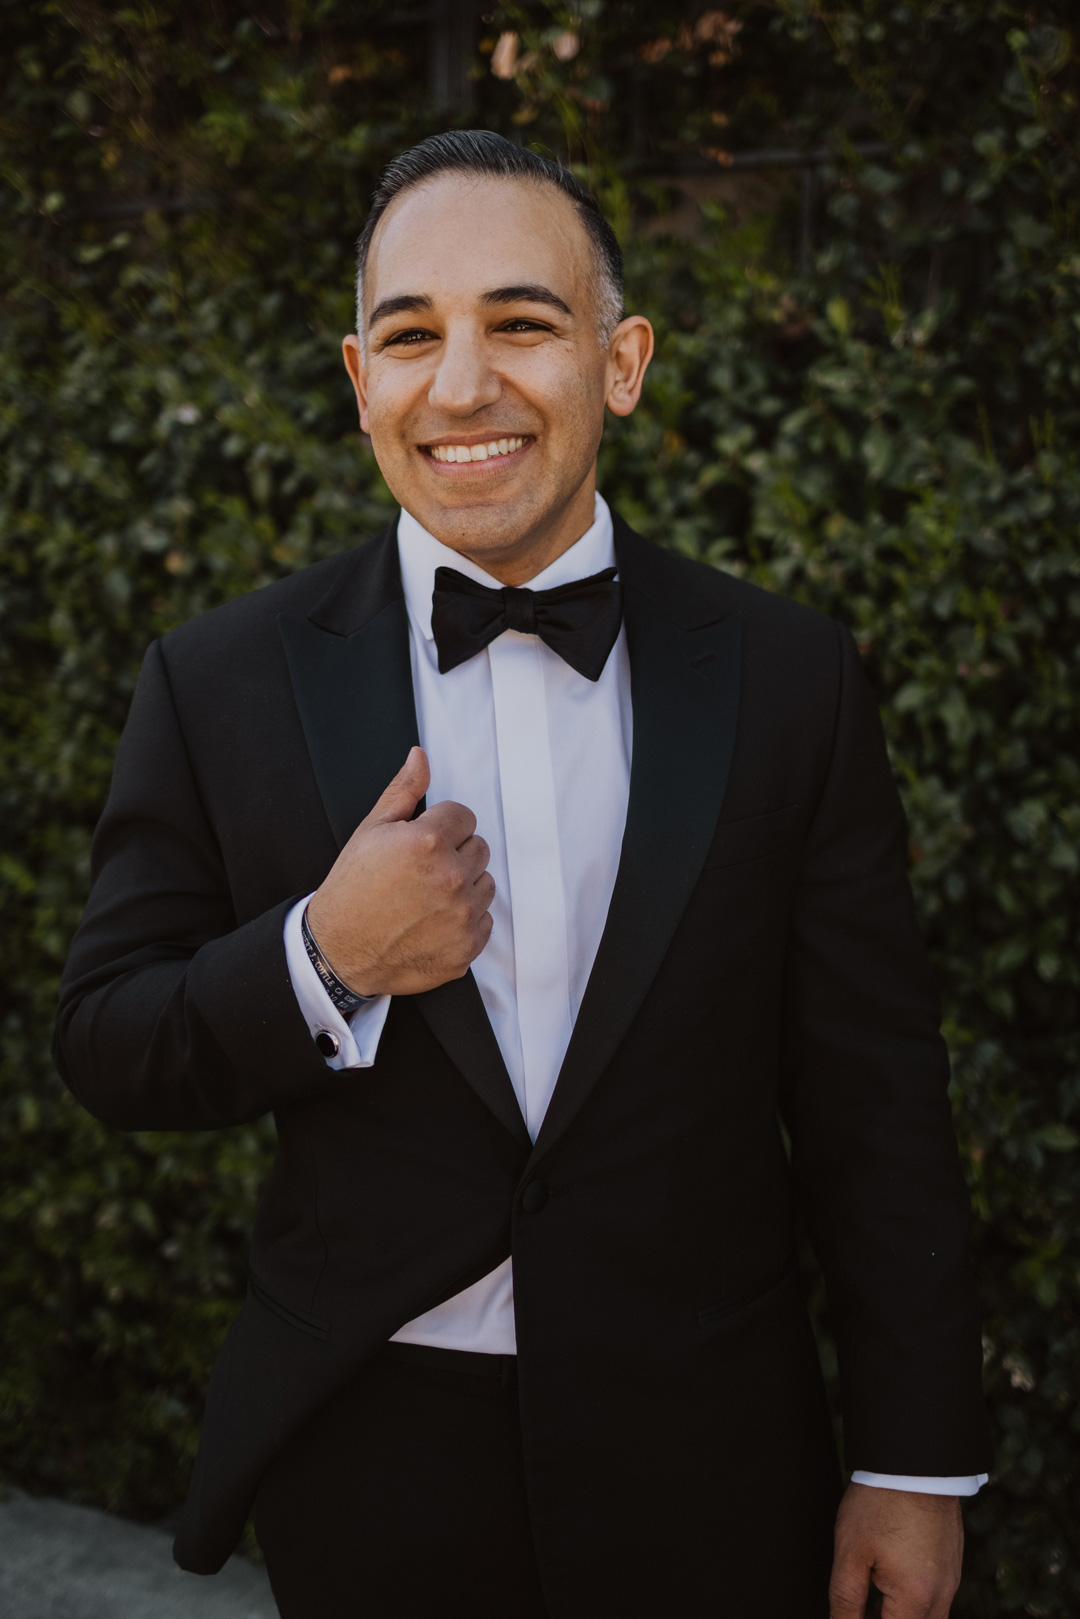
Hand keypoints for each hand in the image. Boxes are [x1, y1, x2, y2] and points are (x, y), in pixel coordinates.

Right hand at [305, 746, 494, 996]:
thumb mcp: (371, 831)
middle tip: (420, 872)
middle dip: (454, 855)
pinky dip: (464, 921)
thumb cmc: (351, 891)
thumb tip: (420, 757)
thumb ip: (403, 791)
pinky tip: (432, 922)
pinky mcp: (467, 947)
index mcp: (429, 842)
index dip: (441, 827)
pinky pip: (484, 920)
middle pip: (479, 848)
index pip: (465, 817)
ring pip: (485, 884)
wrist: (339, 952)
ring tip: (426, 898)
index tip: (421, 844)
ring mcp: (462, 916)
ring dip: (464, 887)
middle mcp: (452, 878)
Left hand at [830, 1484, 962, 1617]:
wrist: (914, 1461)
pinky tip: (890, 1572)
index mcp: (916, 1599)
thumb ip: (845, 1600)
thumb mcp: (850, 1552)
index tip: (853, 1611)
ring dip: (899, 1611)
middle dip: (886, 1618)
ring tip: (873, 1584)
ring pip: (927, 1617)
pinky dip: (912, 1597)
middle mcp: (941, 1596)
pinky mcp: (952, 1564)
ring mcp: (951, 1580)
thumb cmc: (881, 1501)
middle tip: (862, 1603)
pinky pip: (935, 1597)